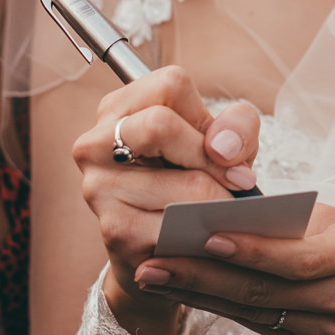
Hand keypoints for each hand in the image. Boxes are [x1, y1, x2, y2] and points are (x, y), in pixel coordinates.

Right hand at [71, 66, 261, 334]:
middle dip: (212, 159)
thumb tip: (223, 148)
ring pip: (181, 182)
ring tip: (226, 209)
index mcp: (120, 107)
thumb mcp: (225, 142)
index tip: (227, 152)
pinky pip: (177, 224)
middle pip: (160, 125)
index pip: (171, 85)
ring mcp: (98, 187)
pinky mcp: (114, 230)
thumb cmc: (194, 180)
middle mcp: (95, 143)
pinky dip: (206, 229)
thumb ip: (238, 127)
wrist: (166, 249)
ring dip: (218, 200)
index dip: (208, 117)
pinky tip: (208, 232)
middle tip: (240, 183)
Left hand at [132, 202, 334, 334]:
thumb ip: (292, 222)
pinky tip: (188, 293)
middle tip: (156, 262)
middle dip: (204, 276)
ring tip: (157, 277)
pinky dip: (221, 308)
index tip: (205, 235)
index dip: (250, 251)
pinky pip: (258, 326)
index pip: (296, 257)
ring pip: (254, 312)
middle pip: (264, 290)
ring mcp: (327, 330)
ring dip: (200, 295)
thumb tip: (227, 214)